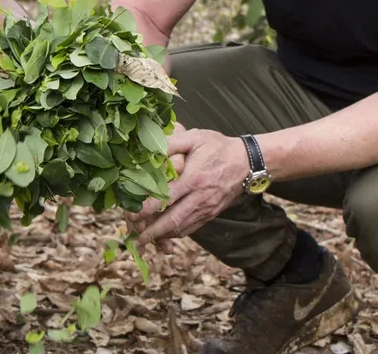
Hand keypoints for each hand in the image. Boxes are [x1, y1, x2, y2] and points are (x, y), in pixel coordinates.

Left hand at [128, 127, 250, 249]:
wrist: (247, 162)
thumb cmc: (218, 147)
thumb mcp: (195, 138)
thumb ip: (171, 143)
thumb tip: (149, 150)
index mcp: (194, 179)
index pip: (166, 198)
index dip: (146, 209)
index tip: (131, 213)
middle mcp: (200, 198)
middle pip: (172, 221)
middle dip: (151, 232)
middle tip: (133, 235)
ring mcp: (206, 209)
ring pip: (181, 229)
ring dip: (161, 236)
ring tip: (143, 239)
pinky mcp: (211, 214)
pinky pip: (191, 229)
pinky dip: (175, 235)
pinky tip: (162, 235)